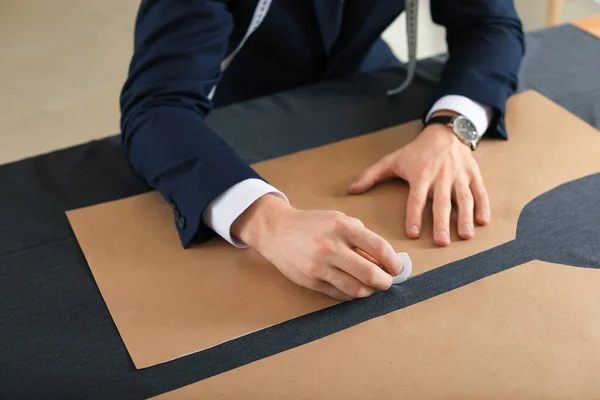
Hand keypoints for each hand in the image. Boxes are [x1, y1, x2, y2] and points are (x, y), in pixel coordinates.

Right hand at [231, 194, 402, 300]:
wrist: (276, 230)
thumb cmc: (312, 225)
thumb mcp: (339, 220)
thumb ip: (361, 238)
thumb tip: (384, 260)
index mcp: (342, 227)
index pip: (379, 247)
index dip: (393, 262)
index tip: (397, 268)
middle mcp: (331, 246)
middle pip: (370, 274)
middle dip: (385, 282)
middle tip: (387, 282)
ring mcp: (320, 266)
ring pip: (356, 289)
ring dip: (370, 292)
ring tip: (372, 287)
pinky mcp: (311, 281)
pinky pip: (339, 294)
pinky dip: (352, 294)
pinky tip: (354, 288)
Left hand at [348, 115, 490, 245]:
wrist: (445, 132)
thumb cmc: (417, 151)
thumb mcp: (393, 160)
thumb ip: (371, 176)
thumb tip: (351, 190)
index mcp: (420, 175)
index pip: (416, 199)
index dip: (413, 215)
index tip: (412, 233)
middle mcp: (441, 177)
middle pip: (441, 202)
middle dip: (442, 222)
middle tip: (441, 242)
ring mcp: (459, 176)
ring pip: (464, 199)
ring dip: (465, 217)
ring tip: (465, 235)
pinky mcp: (474, 175)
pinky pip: (480, 192)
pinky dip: (483, 206)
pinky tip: (484, 221)